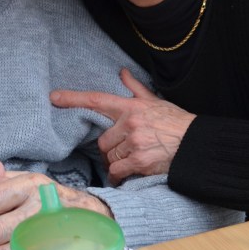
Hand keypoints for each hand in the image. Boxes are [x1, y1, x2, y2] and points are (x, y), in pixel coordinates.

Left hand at [50, 67, 194, 179]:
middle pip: (103, 140)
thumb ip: (135, 88)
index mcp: (131, 106)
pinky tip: (124, 176)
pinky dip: (118, 176)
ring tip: (128, 161)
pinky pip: (117, 171)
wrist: (195, 144)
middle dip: (110, 148)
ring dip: (116, 162)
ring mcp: (134, 142)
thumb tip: (122, 72)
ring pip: (110, 156)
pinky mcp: (139, 161)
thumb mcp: (155, 101)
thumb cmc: (175, 122)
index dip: (73, 98)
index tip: (54, 97)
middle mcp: (129, 123)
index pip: (96, 100)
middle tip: (122, 150)